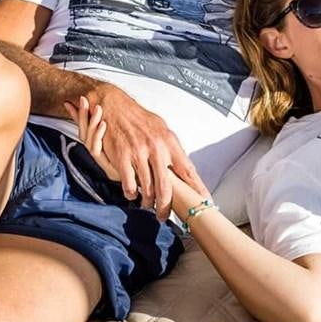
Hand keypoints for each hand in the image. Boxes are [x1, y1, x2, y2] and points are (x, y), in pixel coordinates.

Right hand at [68, 85, 206, 219]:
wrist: (114, 105)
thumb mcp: (162, 130)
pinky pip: (129, 185)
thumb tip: (184, 169)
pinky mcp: (122, 157)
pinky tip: (131, 193)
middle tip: (164, 216)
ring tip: (147, 204)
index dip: (198, 190)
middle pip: (167, 188)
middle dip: (166, 207)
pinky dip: (131, 193)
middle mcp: (157, 148)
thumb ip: (172, 150)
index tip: (206, 204)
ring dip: (147, 202)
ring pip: (147, 190)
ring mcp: (139, 153)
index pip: (188, 171)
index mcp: (170, 142)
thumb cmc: (139, 119)